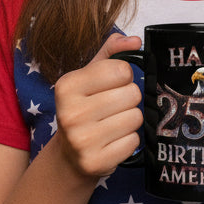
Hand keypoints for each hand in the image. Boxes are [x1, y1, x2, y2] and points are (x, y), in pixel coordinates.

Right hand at [51, 33, 143, 179]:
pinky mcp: (96, 162)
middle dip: (128, 100)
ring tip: (112, 124)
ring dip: (130, 120)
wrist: (69, 155)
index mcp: (67, 85)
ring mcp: (82, 140)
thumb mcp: (90, 77)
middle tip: (112, 108)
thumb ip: (112, 54)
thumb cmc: (84, 108)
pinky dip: (128, 141)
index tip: (111, 86)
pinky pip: (134, 141)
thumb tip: (135, 41)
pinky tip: (113, 141)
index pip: (121, 69)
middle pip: (132, 94)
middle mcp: (71, 113)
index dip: (124, 77)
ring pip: (135, 117)